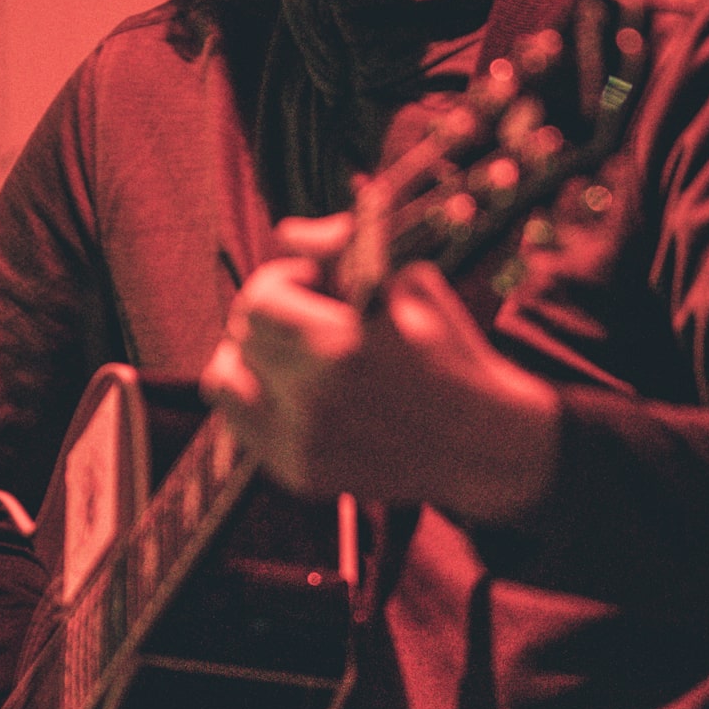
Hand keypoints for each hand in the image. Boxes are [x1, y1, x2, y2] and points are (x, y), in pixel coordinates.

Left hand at [201, 216, 561, 518]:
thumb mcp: (409, 282)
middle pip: (240, 336)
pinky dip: (256, 403)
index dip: (283, 283)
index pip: (258, 299)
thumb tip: (287, 232)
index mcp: (342, 343)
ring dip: (249, 361)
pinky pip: (239, 427)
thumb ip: (341, 249)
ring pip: (224, 381)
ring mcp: (303, 442)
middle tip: (308, 323)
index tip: (313, 287)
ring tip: (289, 361)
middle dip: (270, 319)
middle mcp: (314, 397)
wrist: (483, 444)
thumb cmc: (447, 352)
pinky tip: (292, 396)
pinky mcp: (300, 475)